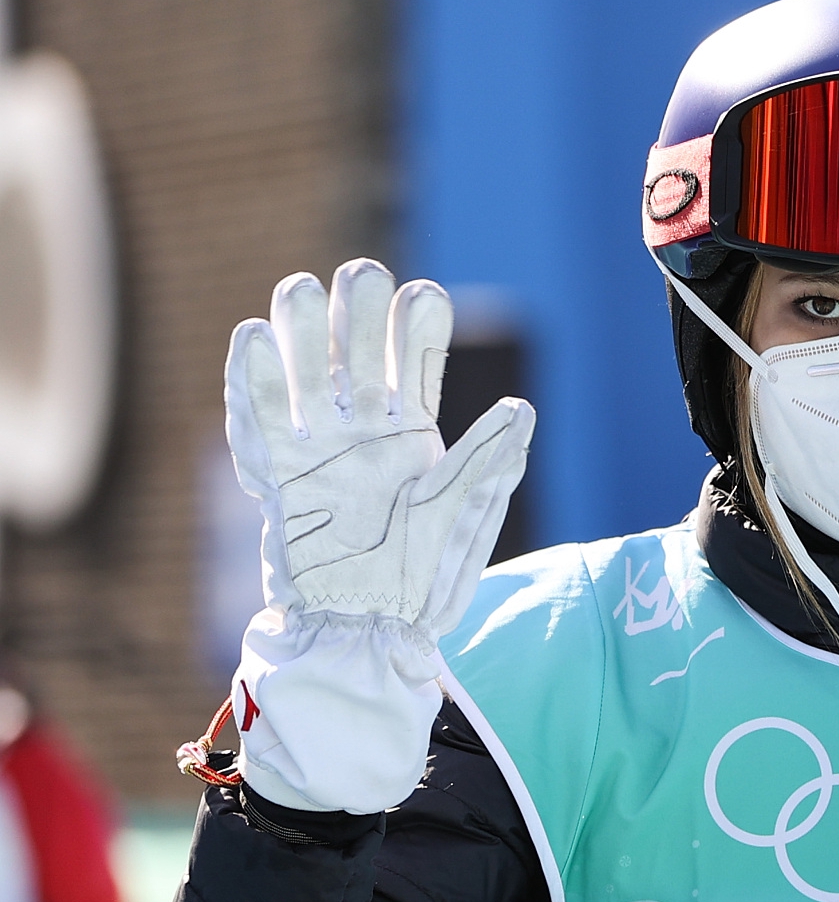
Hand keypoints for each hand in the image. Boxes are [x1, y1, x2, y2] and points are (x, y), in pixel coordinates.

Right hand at [225, 258, 532, 642]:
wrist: (366, 627)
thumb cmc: (423, 578)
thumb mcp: (463, 520)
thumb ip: (486, 465)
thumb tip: (521, 410)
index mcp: (415, 433)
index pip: (417, 364)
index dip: (418, 327)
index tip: (424, 293)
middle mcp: (365, 429)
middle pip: (359, 354)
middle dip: (358, 312)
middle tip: (362, 273)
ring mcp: (319, 447)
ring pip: (306, 373)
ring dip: (301, 330)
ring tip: (302, 288)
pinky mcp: (278, 472)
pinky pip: (260, 417)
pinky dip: (255, 377)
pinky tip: (256, 335)